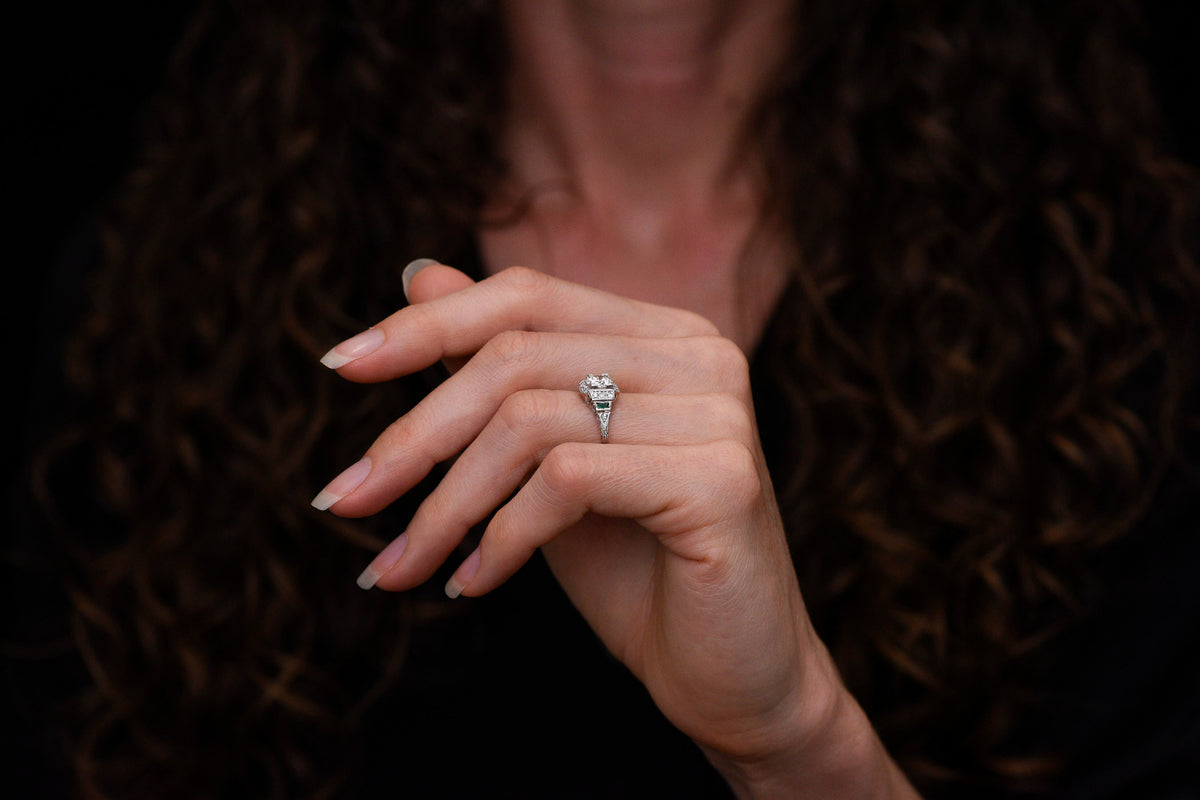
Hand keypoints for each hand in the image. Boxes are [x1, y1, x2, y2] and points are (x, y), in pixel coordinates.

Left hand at [315, 263, 917, 797]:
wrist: (732, 677)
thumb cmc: (636, 570)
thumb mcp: (544, 462)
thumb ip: (496, 370)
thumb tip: (419, 275)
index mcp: (662, 336)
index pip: (527, 295)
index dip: (428, 324)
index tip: (339, 366)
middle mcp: (700, 356)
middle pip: (514, 357)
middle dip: (413, 435)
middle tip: (344, 500)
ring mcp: (716, 413)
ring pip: (528, 423)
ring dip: (444, 506)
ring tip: (401, 567)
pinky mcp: (720, 478)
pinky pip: (565, 483)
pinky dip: (498, 538)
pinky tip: (473, 585)